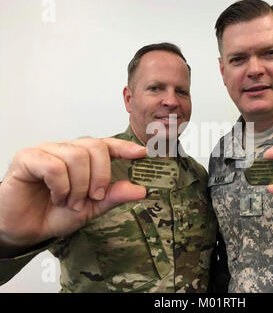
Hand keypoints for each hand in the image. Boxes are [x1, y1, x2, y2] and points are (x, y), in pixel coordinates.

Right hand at [0, 138, 146, 250]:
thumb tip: (140, 190)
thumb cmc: (57, 213)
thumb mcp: (92, 208)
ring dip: (78, 186)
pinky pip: (54, 165)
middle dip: (100, 176)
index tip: (142, 153)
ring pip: (76, 156)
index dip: (124, 147)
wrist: (26, 229)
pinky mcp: (28, 158)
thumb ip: (113, 196)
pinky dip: (61, 186)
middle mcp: (66, 149)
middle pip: (95, 147)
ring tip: (70, 202)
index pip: (106, 145)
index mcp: (83, 157)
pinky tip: (56, 196)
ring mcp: (47, 150)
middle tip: (92, 197)